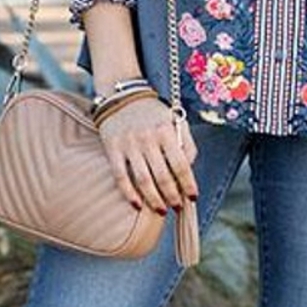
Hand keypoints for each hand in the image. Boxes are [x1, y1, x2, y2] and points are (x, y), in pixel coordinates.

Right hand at [98, 98, 198, 213]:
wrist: (121, 95)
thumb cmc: (153, 112)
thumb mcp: (175, 120)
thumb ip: (186, 143)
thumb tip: (189, 169)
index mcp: (166, 131)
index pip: (181, 164)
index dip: (188, 184)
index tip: (193, 198)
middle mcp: (148, 138)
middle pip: (162, 176)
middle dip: (172, 196)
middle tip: (177, 208)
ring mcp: (129, 145)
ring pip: (143, 180)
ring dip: (154, 199)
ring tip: (161, 210)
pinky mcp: (113, 149)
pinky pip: (121, 177)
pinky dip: (129, 194)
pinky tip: (137, 205)